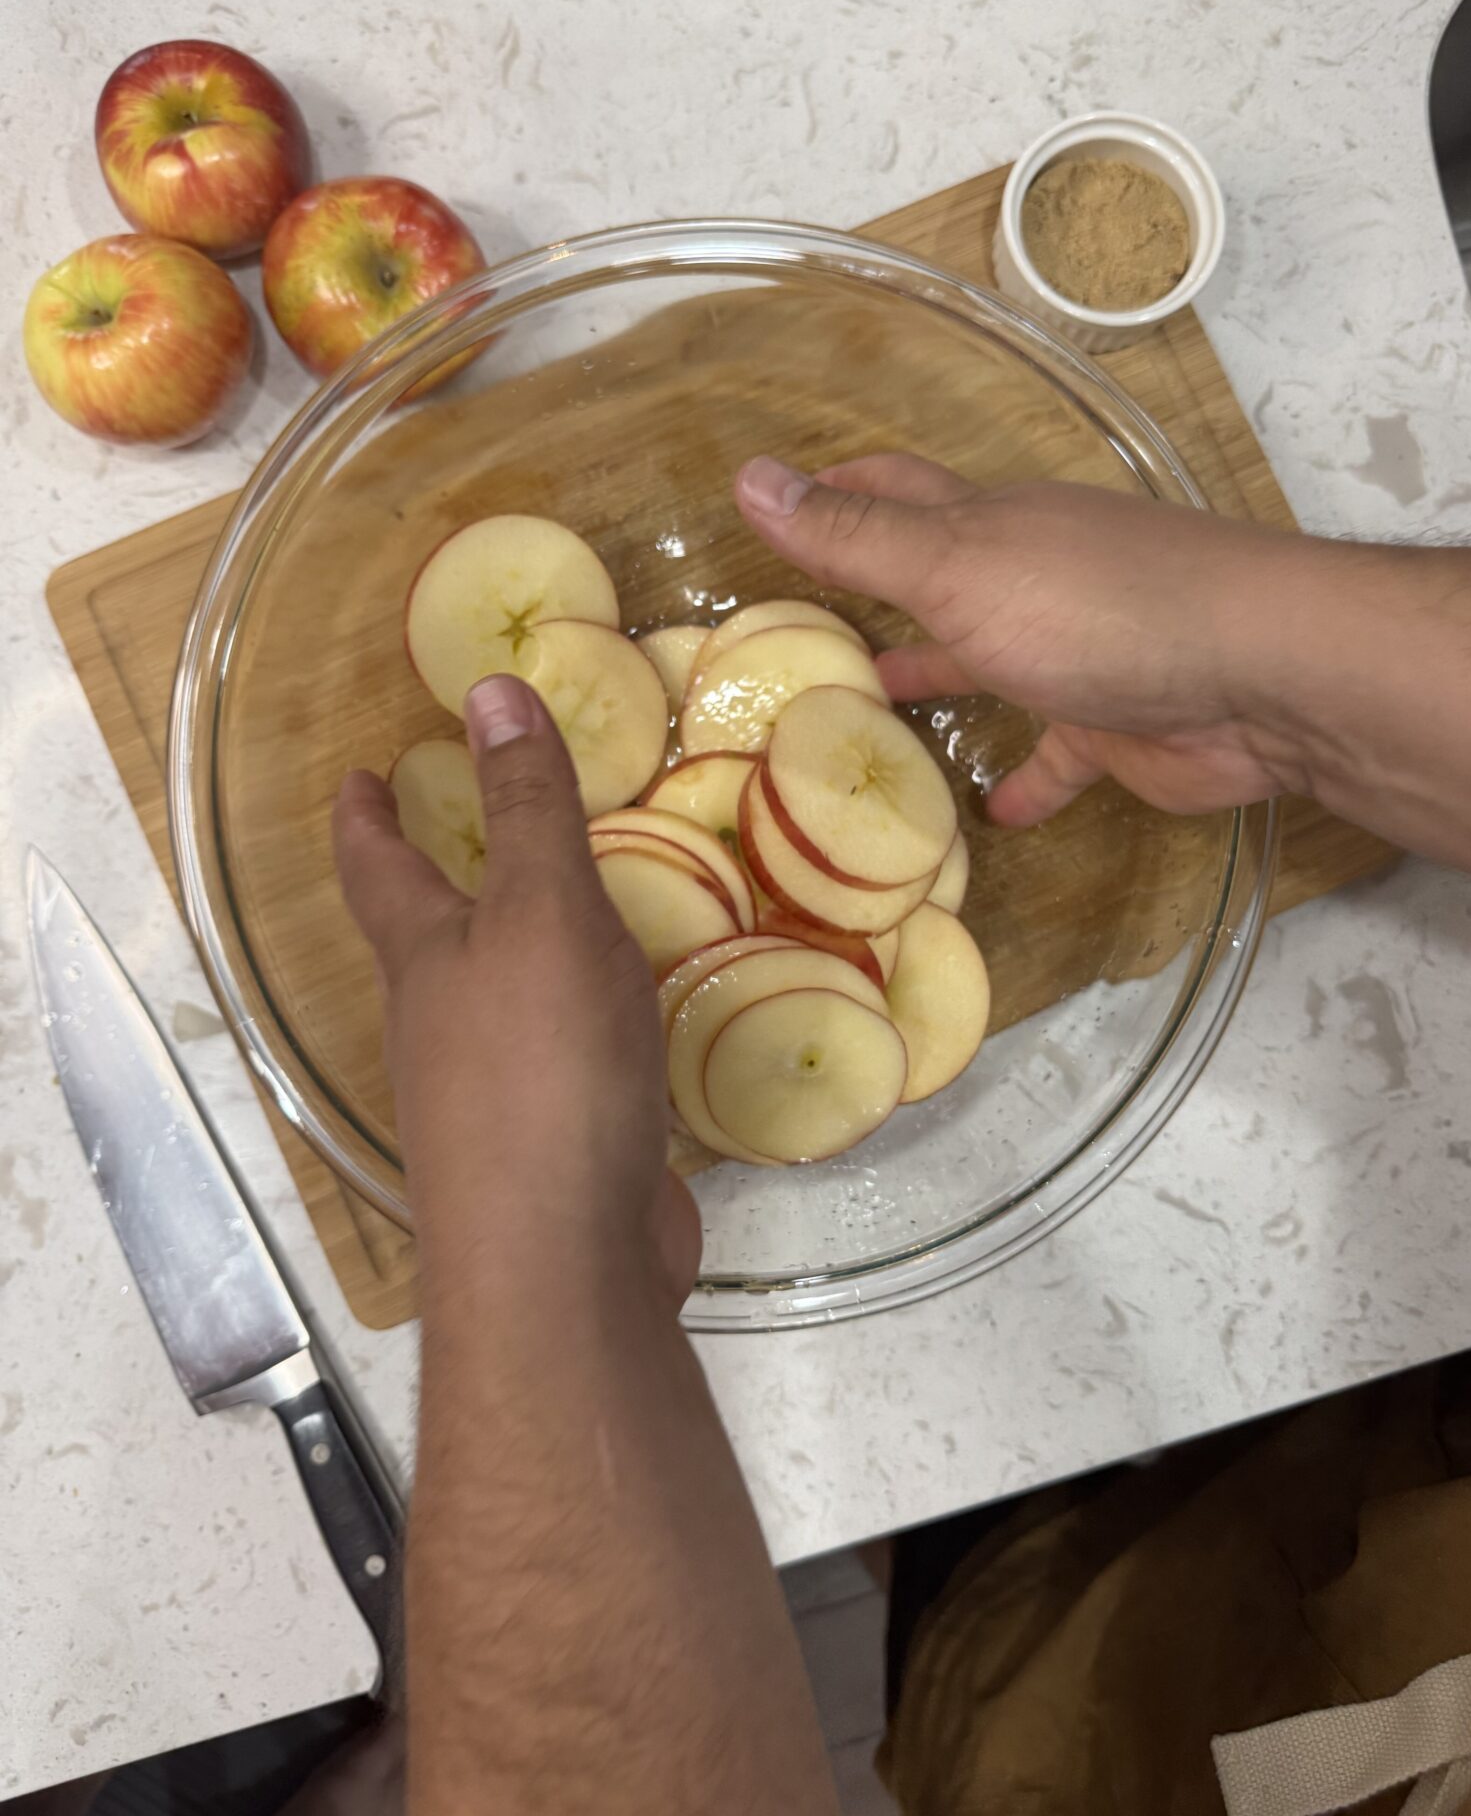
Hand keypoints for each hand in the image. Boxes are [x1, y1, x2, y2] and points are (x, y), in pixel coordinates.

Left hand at [332, 673, 700, 1305]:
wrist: (560, 1266)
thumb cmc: (540, 1073)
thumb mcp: (543, 916)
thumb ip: (528, 809)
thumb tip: (487, 688)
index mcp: (424, 960)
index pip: (377, 869)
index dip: (364, 815)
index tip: (357, 773)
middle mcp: (442, 1026)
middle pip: (425, 940)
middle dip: (435, 882)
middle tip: (467, 827)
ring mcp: (493, 1096)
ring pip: (493, 1002)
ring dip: (512, 951)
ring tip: (561, 907)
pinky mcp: (556, 1145)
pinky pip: (562, 1057)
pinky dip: (580, 1017)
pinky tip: (626, 1018)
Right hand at [734, 452, 1309, 826]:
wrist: (1255, 676)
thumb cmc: (1094, 609)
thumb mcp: (953, 568)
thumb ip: (855, 537)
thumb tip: (749, 477)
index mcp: (991, 525)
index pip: (896, 489)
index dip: (834, 490)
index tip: (773, 505)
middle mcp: (1030, 576)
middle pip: (940, 575)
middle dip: (878, 594)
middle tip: (805, 631)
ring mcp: (1076, 649)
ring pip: (991, 662)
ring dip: (937, 683)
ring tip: (867, 719)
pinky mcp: (1115, 724)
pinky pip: (1058, 755)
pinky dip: (1024, 781)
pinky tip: (989, 816)